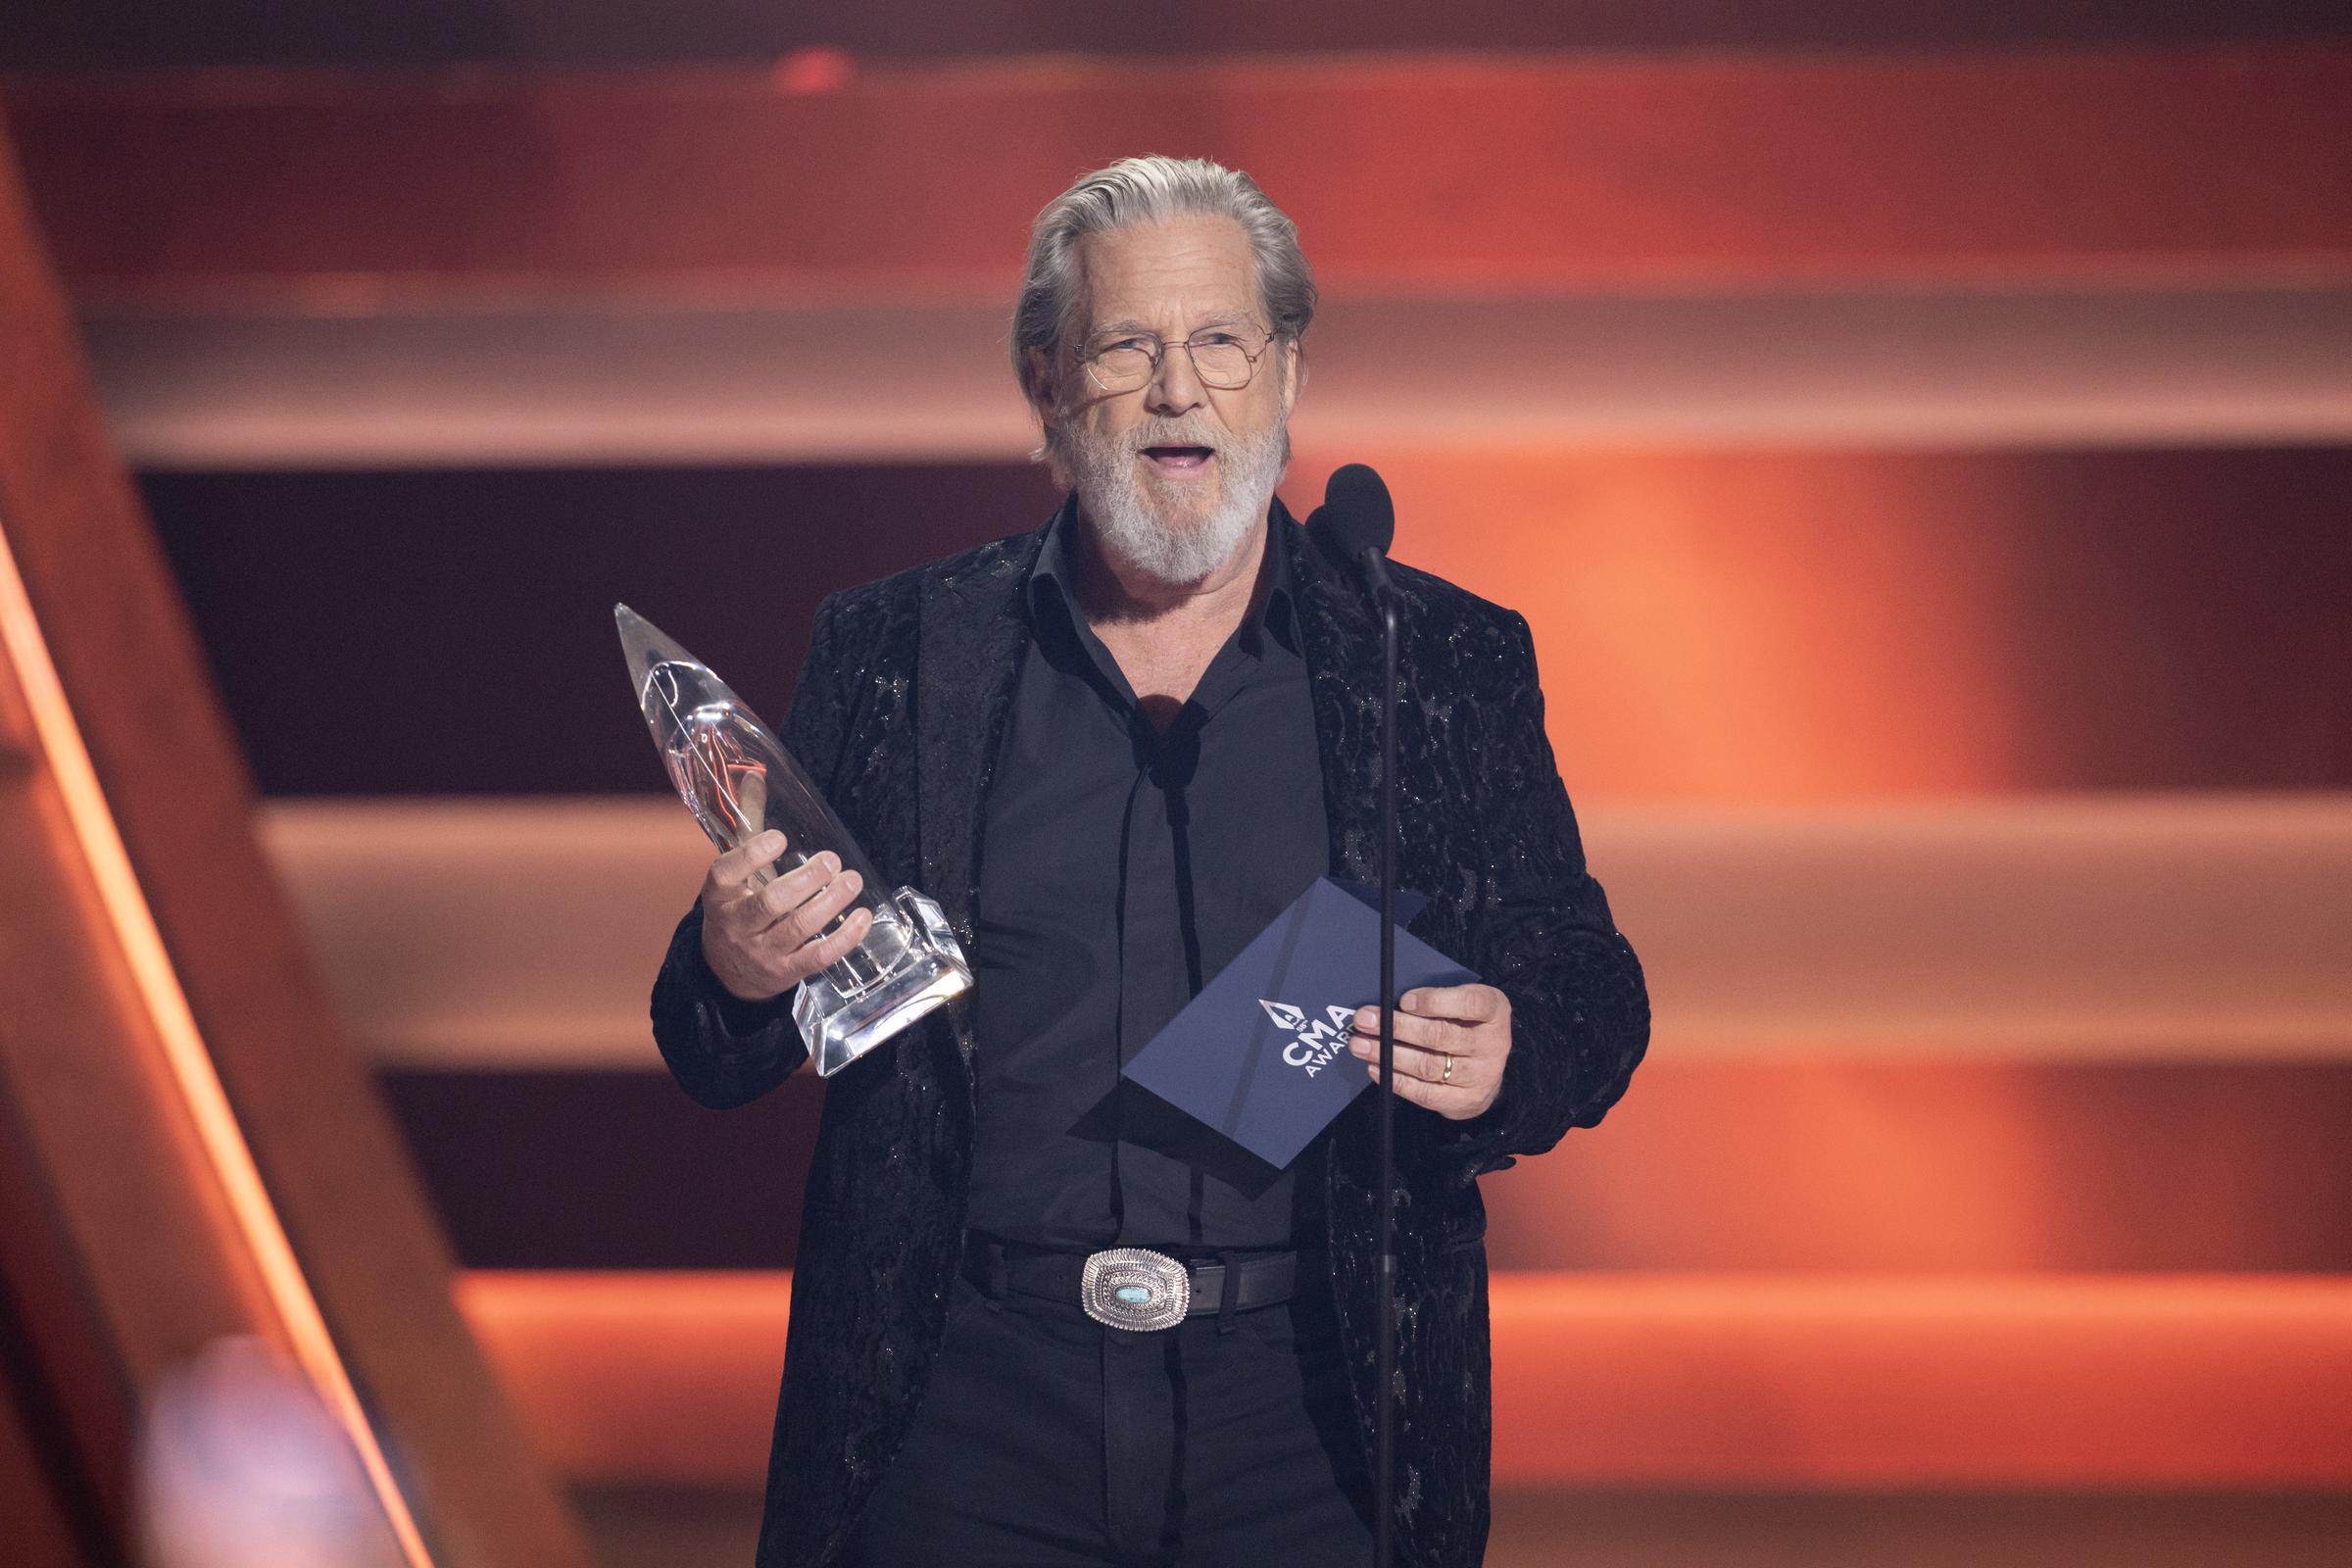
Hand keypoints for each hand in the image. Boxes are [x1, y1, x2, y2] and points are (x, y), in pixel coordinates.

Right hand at [698, 829, 872, 1003]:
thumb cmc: (737, 912)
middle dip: (807, 879)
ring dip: (831, 902)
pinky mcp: (785, 972)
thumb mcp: (733, 879)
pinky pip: (819, 956)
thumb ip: (750, 835)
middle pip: (771, 901)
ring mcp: (762, 951)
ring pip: (799, 927)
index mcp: (719, 896)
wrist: (726, 974)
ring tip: (852, 881)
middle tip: (832, 860)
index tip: (781, 838)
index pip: (726, 872)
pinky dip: (845, 937)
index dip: (753, 854)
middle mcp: (737, 924)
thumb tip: (758, 781)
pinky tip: (862, 917)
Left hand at [1349, 984, 1510, 1120]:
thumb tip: (1389, 998)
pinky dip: (1397, 1080)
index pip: (1469, 1003)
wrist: (1488, 1068)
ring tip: (1360, 1045)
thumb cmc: (1465, 1025)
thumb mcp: (1462, 1003)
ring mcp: (1481, 1076)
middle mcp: (1493, 1044)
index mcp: (1494, 1010)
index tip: (1403, 1000)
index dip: (1434, 1002)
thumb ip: (1436, 998)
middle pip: (1440, 1035)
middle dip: (1396, 1027)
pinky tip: (1376, 1067)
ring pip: (1428, 1065)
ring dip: (1388, 1054)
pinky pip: (1426, 1093)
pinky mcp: (1466, 1101)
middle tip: (1364, 1019)